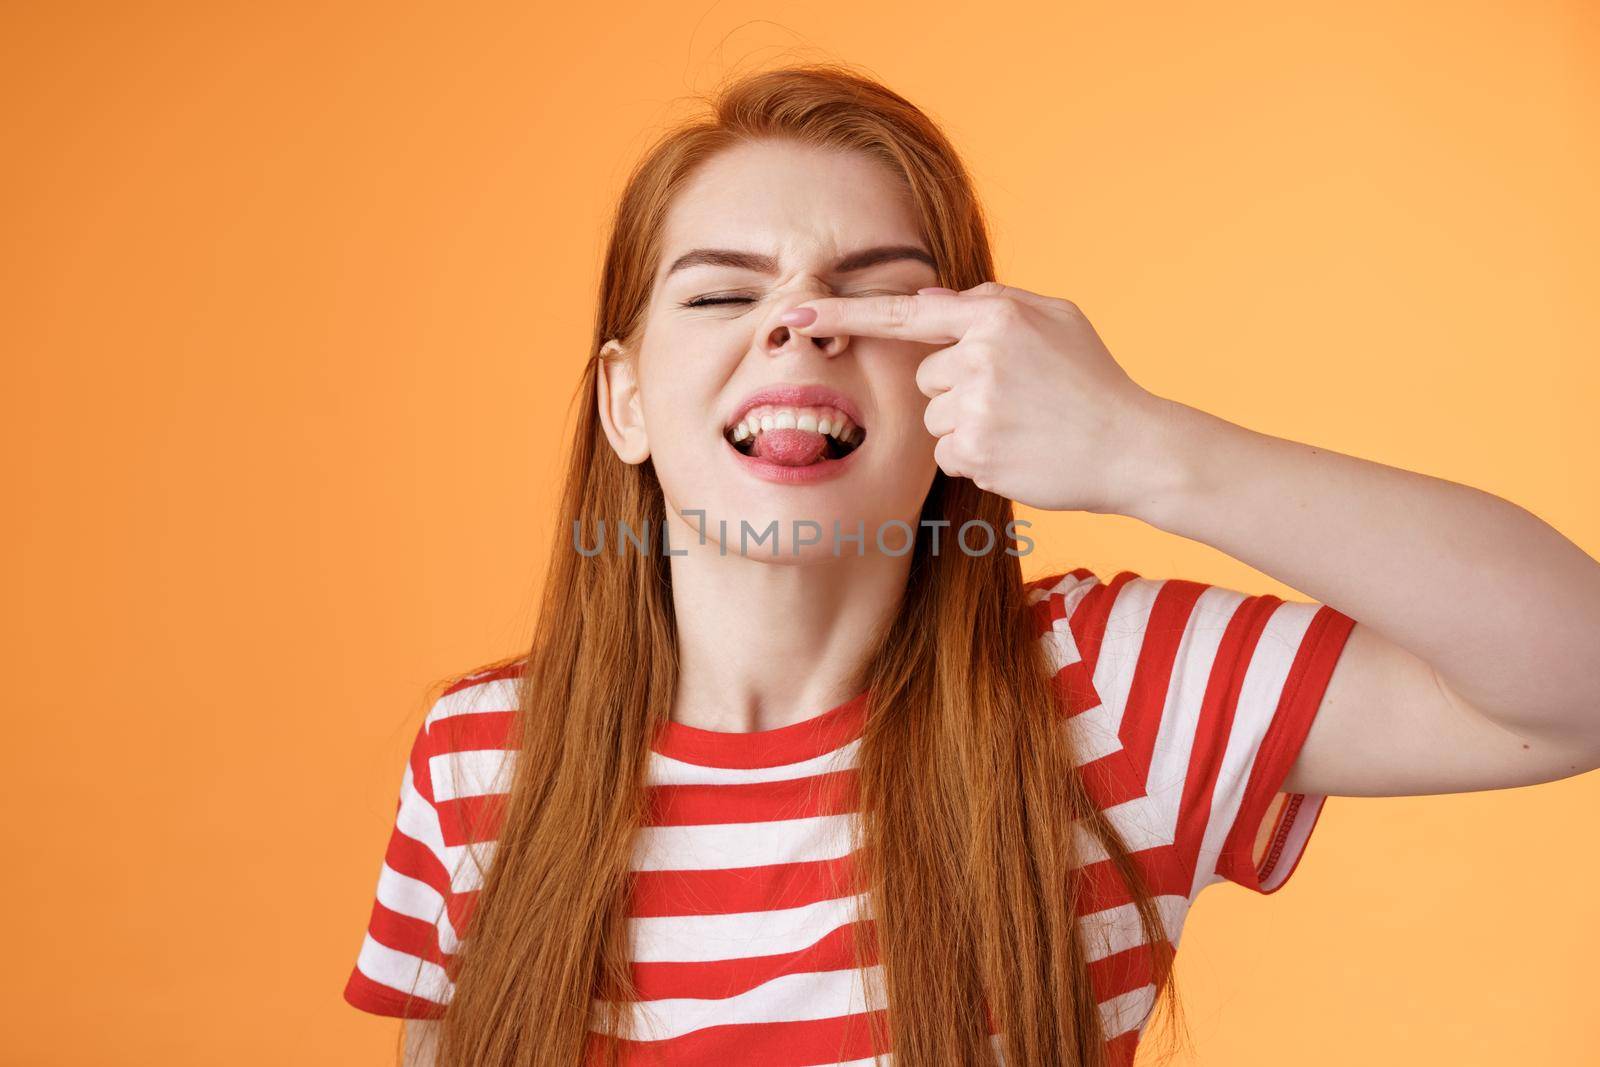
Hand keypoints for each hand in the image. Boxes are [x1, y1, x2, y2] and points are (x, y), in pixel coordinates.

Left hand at [784, 281, 1173, 513]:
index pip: (904, 314)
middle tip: (1014, 399)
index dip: (844, 314)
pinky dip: (975, 457)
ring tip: (1021, 425)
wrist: (1133, 447)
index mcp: (995, 315)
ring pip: (933, 417)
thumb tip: (926, 301)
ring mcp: (976, 406)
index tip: (797, 315)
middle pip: (925, 375)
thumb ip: (989, 304)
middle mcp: (979, 356)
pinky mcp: (976, 452)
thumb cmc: (1092, 381)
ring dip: (966, 424)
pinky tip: (1017, 451)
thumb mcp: (1055, 319)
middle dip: (957, 388)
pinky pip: (947, 454)